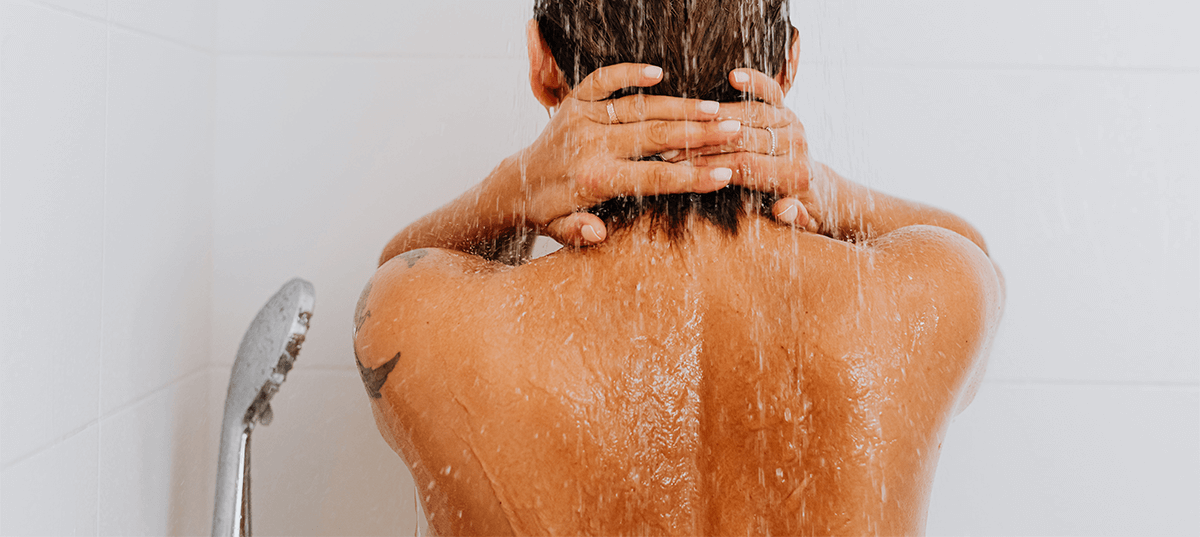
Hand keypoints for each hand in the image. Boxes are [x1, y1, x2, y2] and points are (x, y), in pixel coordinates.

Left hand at [506, 63, 745, 245]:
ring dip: (679, 106)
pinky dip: (629, 73)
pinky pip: (604, 80)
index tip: (725, 174)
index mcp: (593, 180)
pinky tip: (659, 72)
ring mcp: (582, 119)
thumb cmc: (550, 211)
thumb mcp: (563, 232)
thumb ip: (581, 233)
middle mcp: (590, 145)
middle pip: (655, 137)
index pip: (653, 178)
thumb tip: (599, 233)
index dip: (691, 177)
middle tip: (735, 128)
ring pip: (639, 108)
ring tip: (715, 107)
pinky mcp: (574, 101)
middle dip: (698, 133)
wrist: (516, 183)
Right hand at [665, 69, 821, 231]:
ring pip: (751, 114)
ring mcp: (792, 124)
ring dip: (714, 117)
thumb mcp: (799, 221)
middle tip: (669, 145)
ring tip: (683, 121)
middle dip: (704, 143)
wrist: (816, 190)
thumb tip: (785, 208)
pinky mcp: (787, 109)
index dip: (709, 165)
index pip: (744, 166)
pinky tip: (733, 76)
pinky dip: (754, 82)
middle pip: (743, 139)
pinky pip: (771, 91)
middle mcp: (796, 146)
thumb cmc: (798, 211)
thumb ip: (793, 217)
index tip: (679, 167)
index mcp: (795, 175)